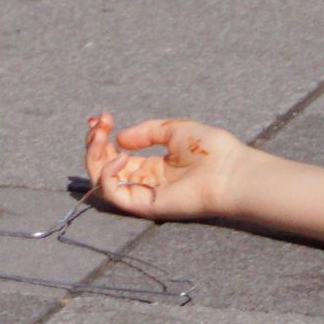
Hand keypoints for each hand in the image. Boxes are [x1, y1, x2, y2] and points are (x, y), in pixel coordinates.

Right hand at [80, 113, 245, 220]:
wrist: (230, 171)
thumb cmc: (211, 150)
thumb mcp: (174, 129)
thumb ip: (145, 132)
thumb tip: (118, 139)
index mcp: (152, 167)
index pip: (115, 156)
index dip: (103, 138)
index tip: (104, 118)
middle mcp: (144, 182)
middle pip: (103, 168)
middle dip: (94, 143)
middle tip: (99, 123)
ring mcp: (142, 194)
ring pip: (101, 181)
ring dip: (93, 156)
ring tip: (101, 136)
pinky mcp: (143, 205)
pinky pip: (113, 194)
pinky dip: (107, 174)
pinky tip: (120, 156)